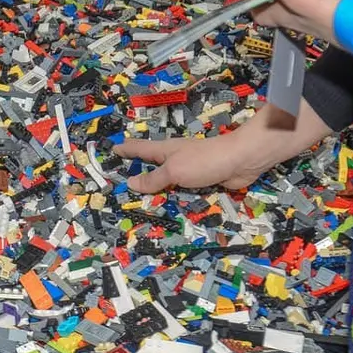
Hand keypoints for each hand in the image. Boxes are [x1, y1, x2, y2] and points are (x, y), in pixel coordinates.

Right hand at [114, 104, 325, 193]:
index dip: (125, 149)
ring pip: (168, 179)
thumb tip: (131, 182)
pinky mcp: (204, 180)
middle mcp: (175, 158)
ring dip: (158, 186)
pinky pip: (184, 190)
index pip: (140, 148)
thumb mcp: (174, 171)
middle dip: (139, 169)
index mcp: (165, 151)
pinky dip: (176, 195)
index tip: (112, 148)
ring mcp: (190, 169)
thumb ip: (154, 179)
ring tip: (144, 196)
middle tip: (123, 178)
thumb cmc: (203, 161)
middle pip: (153, 164)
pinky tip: (172, 203)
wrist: (239, 161)